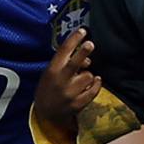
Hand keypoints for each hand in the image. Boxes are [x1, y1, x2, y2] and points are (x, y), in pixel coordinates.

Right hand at [33, 29, 101, 143]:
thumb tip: (87, 58)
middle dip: (83, 52)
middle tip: (91, 44)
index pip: (64, 51)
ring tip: (82, 78)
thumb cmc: (50, 87)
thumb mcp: (51, 73)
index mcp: (52, 70)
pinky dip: (96, 84)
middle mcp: (61, 81)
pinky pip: (93, 90)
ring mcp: (70, 93)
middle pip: (75, 63)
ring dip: (89, 75)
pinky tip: (95, 81)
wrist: (46, 113)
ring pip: (88, 76)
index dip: (74, 39)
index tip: (83, 31)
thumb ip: (66, 64)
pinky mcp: (78, 103)